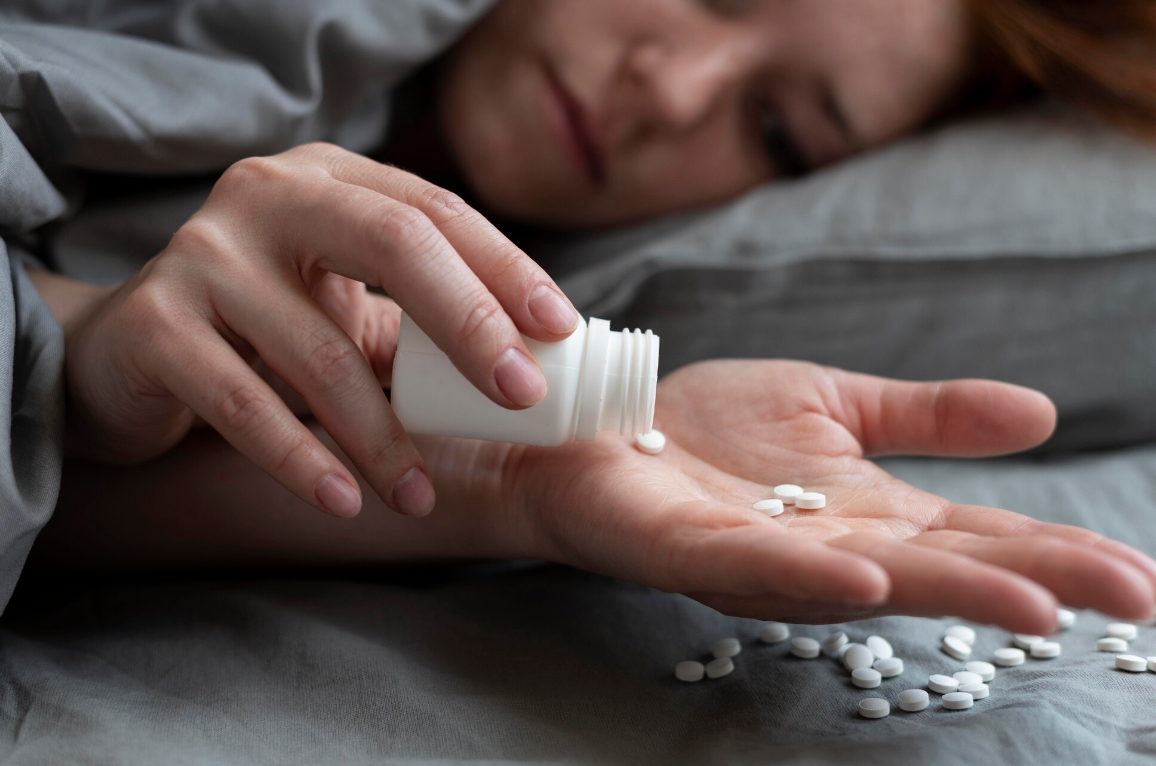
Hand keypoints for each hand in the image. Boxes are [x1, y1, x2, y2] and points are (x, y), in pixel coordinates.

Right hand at [60, 142, 579, 517]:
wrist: (123, 350)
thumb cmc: (263, 326)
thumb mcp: (343, 302)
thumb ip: (419, 319)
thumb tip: (538, 368)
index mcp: (328, 179)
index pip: (435, 211)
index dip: (506, 268)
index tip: (561, 330)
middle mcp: (265, 196)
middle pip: (392, 243)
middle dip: (470, 324)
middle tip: (521, 397)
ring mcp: (201, 254)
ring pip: (320, 350)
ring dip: (384, 437)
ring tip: (418, 497)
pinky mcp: (154, 324)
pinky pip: (243, 403)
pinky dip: (301, 460)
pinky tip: (344, 501)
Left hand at [489, 360, 1155, 631]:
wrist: (602, 423)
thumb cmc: (710, 425)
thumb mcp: (834, 404)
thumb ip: (925, 417)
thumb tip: (1041, 415)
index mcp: (866, 512)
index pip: (977, 536)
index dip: (1055, 553)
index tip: (1140, 577)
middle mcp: (826, 546)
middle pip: (941, 567)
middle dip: (1034, 582)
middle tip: (1130, 597)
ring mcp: (760, 553)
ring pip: (864, 577)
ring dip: (948, 590)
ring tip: (1035, 602)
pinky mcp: (690, 546)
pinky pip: (755, 562)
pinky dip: (814, 570)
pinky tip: (871, 574)